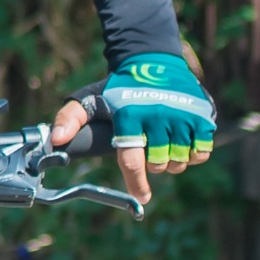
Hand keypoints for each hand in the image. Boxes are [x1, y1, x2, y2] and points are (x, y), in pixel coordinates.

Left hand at [50, 52, 213, 205]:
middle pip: (158, 164)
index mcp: (129, 115)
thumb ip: (68, 119)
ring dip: (172, 161)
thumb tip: (55, 141)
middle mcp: (158, 115)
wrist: (152, 61)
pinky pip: (202, 152)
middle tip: (148, 148)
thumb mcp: (88, 100)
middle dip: (152, 164)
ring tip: (163, 144)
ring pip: (180, 161)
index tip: (142, 198)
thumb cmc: (117, 89)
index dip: (137, 183)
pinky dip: (193, 155)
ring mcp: (183, 114)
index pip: (132, 160)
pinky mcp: (204, 115)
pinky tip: (182, 142)